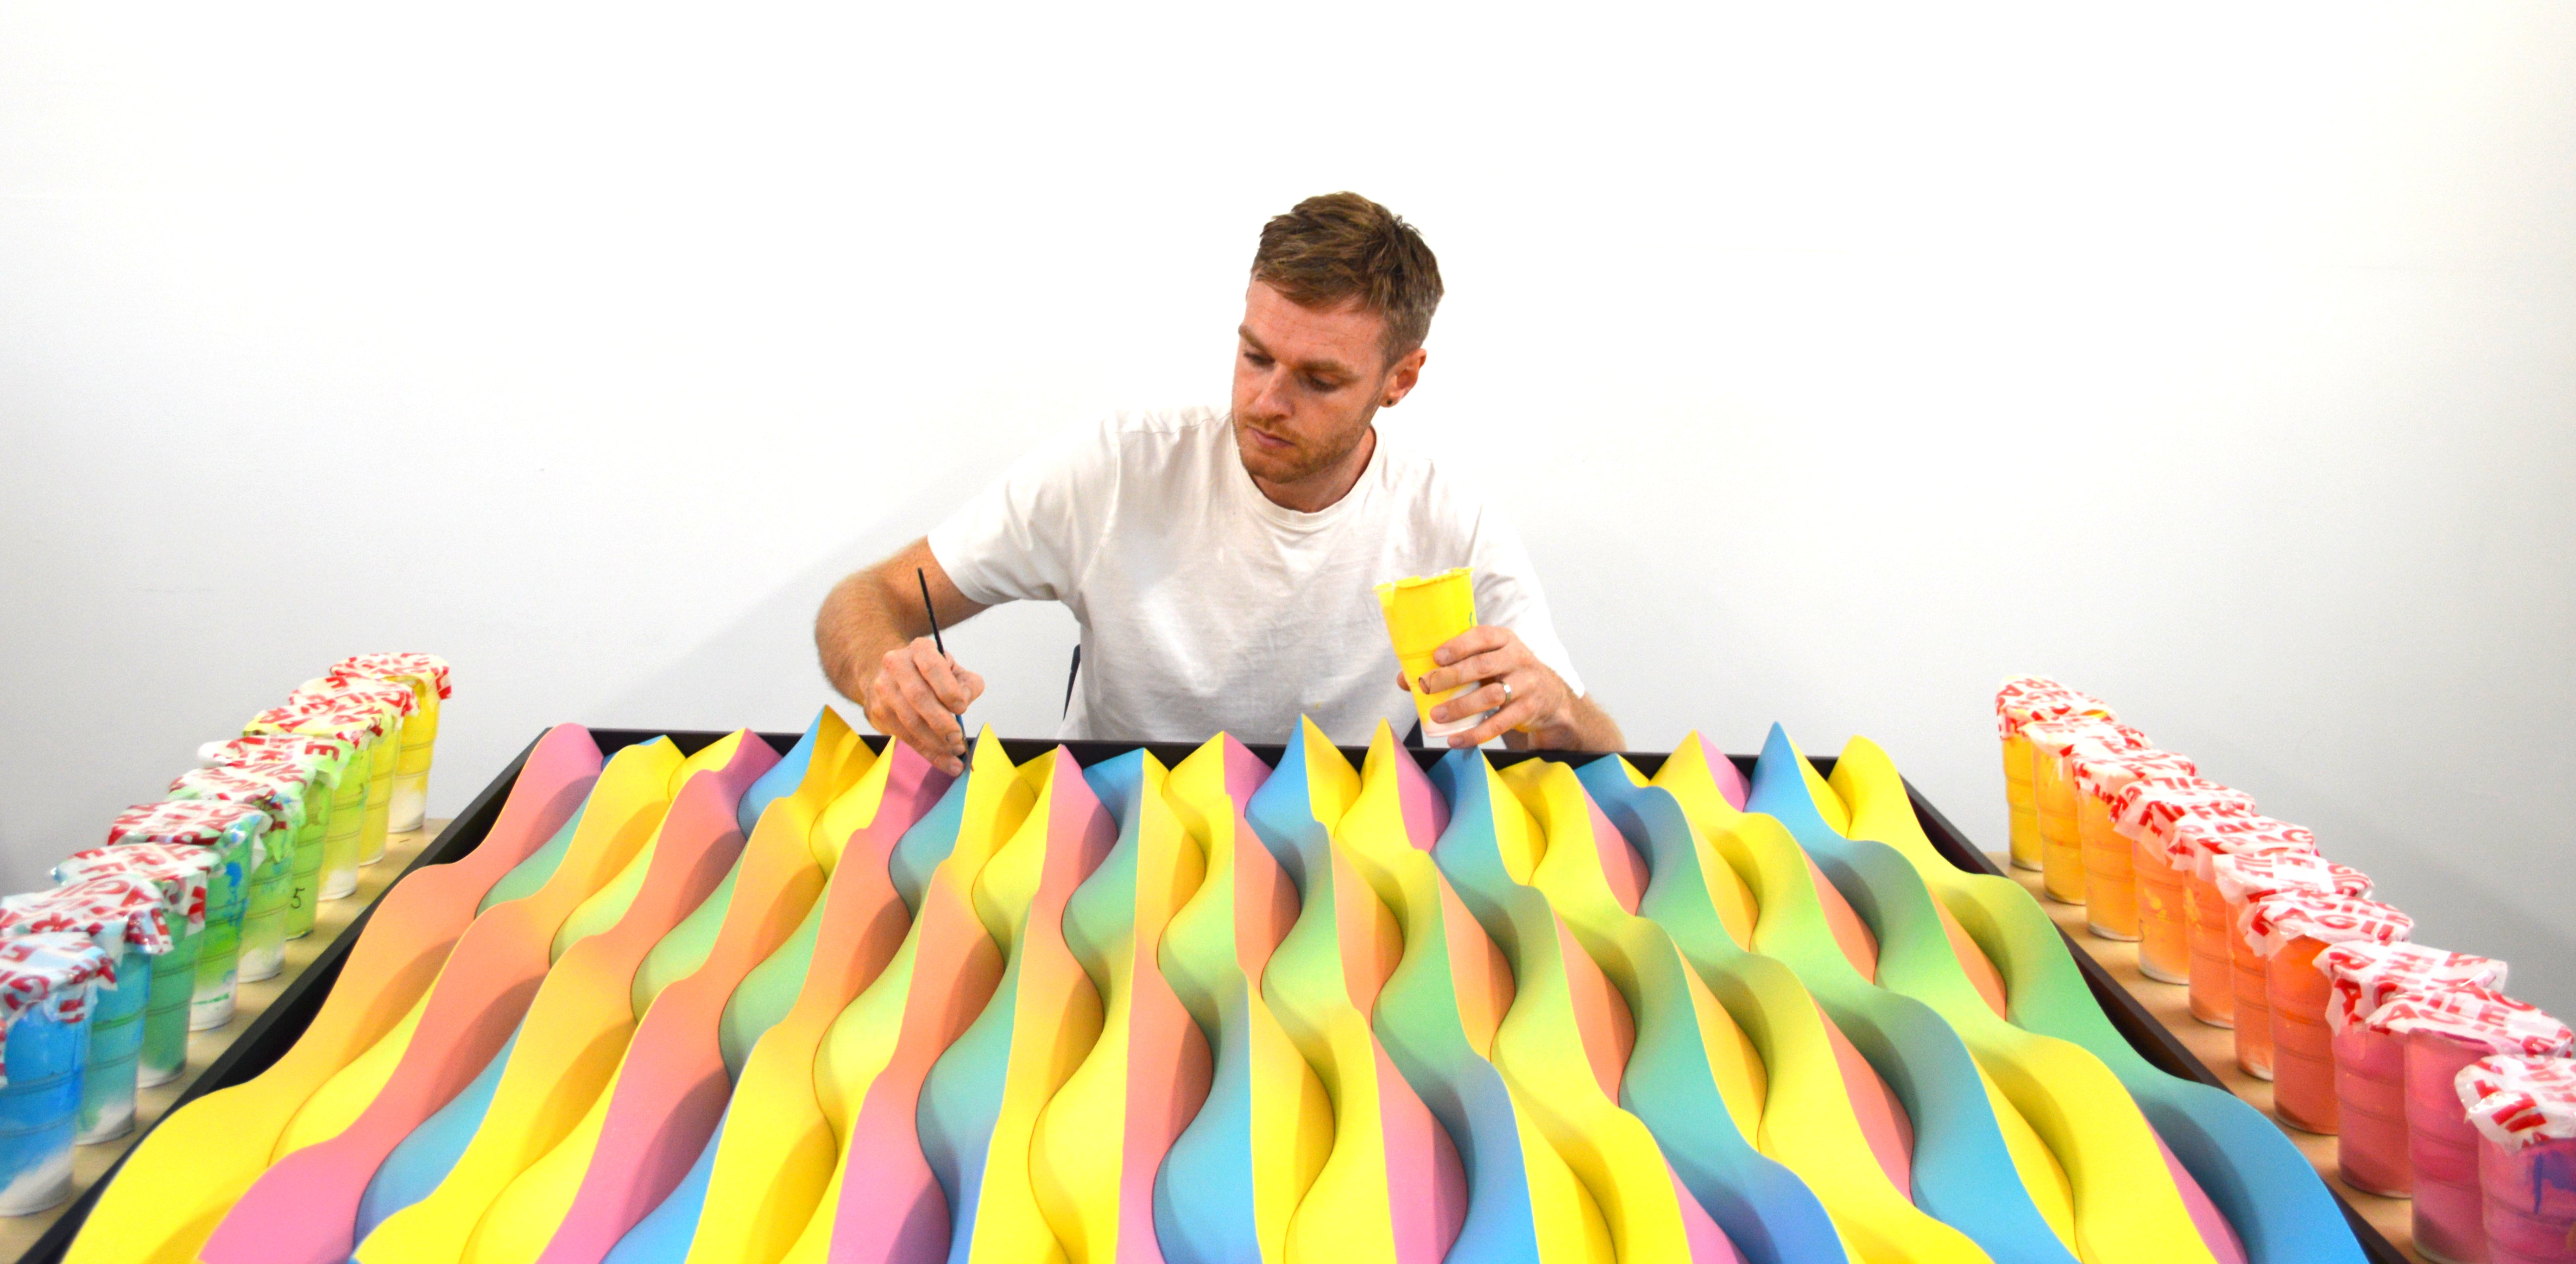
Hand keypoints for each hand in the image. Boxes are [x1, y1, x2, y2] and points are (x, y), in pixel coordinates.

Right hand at [861, 636, 983, 774]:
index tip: (962, 708)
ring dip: (935, 741)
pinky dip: (928, 753)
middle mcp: (896, 664)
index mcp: (920, 649)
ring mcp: (883, 688)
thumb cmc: (931, 675)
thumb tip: (965, 702)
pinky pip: (905, 737)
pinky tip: (947, 762)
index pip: (932, 667)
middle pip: (918, 696)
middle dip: (941, 721)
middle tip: (958, 737)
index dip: (948, 690)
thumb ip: (968, 684)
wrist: (892, 677)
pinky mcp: (879, 711)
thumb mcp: (954, 671)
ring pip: (909, 720)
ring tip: (955, 751)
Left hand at [1394, 625, 1578, 747]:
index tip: (1437, 657)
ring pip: (1491, 695)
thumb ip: (1454, 665)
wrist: (1550, 696)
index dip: (1459, 645)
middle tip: (1427, 687)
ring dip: (1461, 706)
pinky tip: (1456, 739)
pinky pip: (1500, 724)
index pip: (1482, 636)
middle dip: (1452, 676)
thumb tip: (1405, 679)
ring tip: (1437, 715)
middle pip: (1483, 665)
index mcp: (1504, 640)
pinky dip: (1476, 734)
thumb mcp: (1489, 660)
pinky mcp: (1528, 710)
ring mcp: (1526, 684)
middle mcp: (1518, 658)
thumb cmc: (1506, 673)